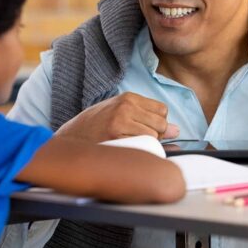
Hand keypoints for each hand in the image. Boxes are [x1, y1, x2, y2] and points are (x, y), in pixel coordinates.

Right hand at [56, 92, 179, 142]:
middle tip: (135, 136)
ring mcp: (121, 122)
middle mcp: (126, 107)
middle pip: (161, 123)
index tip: (145, 126)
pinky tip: (126, 147)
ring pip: (154, 136)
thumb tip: (176, 130)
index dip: (157, 121)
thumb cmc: (97, 125)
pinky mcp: (116, 137)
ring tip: (129, 142)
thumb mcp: (121, 111)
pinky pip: (144, 145)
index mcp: (128, 98)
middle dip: (155, 133)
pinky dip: (140, 149)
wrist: (72, 136)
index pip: (162, 110)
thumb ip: (147, 116)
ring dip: (147, 143)